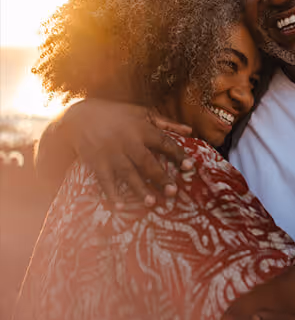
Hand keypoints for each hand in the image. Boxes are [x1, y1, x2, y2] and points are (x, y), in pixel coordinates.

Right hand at [62, 99, 192, 207]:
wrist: (80, 117)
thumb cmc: (118, 114)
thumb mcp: (142, 112)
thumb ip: (167, 122)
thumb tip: (190, 130)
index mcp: (141, 128)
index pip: (163, 142)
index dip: (177, 154)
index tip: (189, 166)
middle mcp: (128, 142)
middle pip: (146, 161)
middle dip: (160, 177)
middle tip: (174, 191)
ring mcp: (111, 153)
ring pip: (128, 173)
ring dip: (139, 189)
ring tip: (152, 203)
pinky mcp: (97, 163)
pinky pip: (105, 180)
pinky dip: (111, 194)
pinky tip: (120, 206)